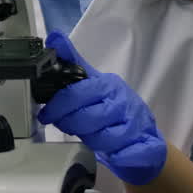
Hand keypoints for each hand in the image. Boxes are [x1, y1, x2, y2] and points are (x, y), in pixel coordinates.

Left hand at [38, 31, 166, 184]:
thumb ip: (73, 63)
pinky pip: (125, 154)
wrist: (144, 136)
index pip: (78, 93)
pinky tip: (112, 154)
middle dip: (71, 125)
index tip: (46, 114)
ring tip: (88, 137)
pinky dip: (116, 156)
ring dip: (91, 141)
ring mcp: (136, 125)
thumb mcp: (93, 84)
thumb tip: (54, 37)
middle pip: (88, 118)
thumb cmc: (113, 109)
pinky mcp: (147, 146)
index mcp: (108, 86)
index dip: (58, 106)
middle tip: (65, 126)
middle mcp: (123, 102)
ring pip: (104, 139)